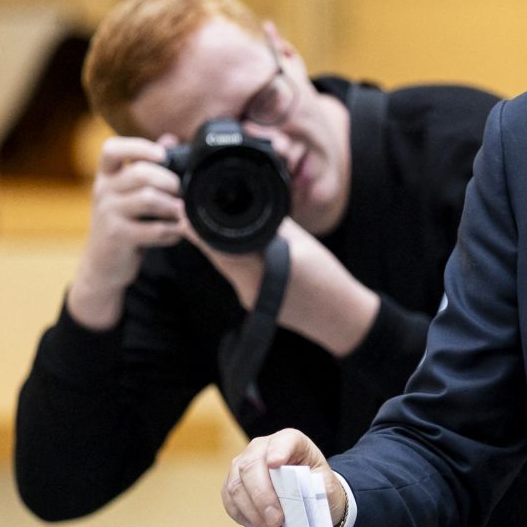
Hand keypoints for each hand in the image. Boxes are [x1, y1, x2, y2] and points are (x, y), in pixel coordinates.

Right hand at [66, 136, 183, 329]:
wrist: (103, 264)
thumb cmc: (123, 222)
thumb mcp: (128, 193)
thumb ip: (147, 166)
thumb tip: (170, 139)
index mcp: (107, 176)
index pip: (111, 148)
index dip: (138, 146)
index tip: (162, 155)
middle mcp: (103, 191)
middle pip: (141, 173)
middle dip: (169, 181)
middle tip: (181, 193)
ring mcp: (108, 214)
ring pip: (149, 199)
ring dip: (173, 206)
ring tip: (181, 213)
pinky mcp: (118, 236)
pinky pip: (154, 229)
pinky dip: (172, 231)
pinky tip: (175, 233)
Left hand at [188, 217, 381, 357]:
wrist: (341, 318)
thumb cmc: (328, 280)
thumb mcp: (304, 244)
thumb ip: (275, 226)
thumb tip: (256, 208)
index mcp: (259, 272)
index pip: (220, 248)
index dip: (200, 231)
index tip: (185, 213)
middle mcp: (249, 288)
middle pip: (218, 257)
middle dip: (203, 236)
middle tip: (188, 213)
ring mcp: (250, 298)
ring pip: (225, 266)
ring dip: (216, 247)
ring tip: (207, 226)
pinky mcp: (255, 302)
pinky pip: (237, 275)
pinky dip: (233, 259)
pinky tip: (235, 247)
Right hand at [222, 429, 344, 526]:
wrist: (307, 496)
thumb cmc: (317, 487)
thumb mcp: (325, 486)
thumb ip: (315, 488)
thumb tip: (300, 497)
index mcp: (290, 441)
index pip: (282, 441)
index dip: (277, 450)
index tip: (276, 463)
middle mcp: (262, 448)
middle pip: (251, 466)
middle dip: (262, 496)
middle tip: (277, 520)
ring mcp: (242, 464)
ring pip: (236, 486)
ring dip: (254, 514)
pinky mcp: (233, 485)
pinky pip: (231, 503)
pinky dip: (247, 519)